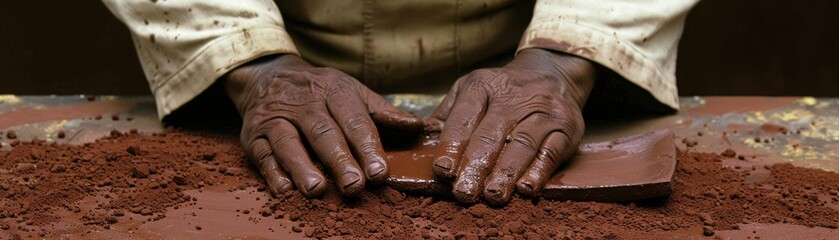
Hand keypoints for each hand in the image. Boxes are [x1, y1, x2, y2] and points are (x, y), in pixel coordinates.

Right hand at [224, 55, 422, 196]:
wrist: (267, 74)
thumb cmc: (319, 90)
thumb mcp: (351, 91)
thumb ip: (382, 112)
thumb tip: (418, 127)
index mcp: (333, 91)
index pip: (354, 120)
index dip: (367, 147)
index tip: (380, 171)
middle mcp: (303, 103)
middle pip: (322, 133)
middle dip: (339, 160)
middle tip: (354, 186)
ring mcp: (275, 119)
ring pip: (288, 143)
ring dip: (302, 168)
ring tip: (317, 189)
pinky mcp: (253, 136)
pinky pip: (262, 155)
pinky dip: (272, 174)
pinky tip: (285, 191)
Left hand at [428, 49, 595, 204]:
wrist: (554, 72)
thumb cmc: (502, 90)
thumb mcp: (471, 88)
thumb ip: (447, 114)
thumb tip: (423, 138)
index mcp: (482, 85)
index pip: (464, 117)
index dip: (453, 145)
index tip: (443, 170)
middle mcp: (513, 96)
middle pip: (492, 134)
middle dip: (476, 165)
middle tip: (463, 192)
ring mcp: (543, 111)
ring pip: (522, 144)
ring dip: (506, 172)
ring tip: (493, 195)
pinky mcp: (566, 127)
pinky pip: (552, 151)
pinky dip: (539, 171)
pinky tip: (526, 188)